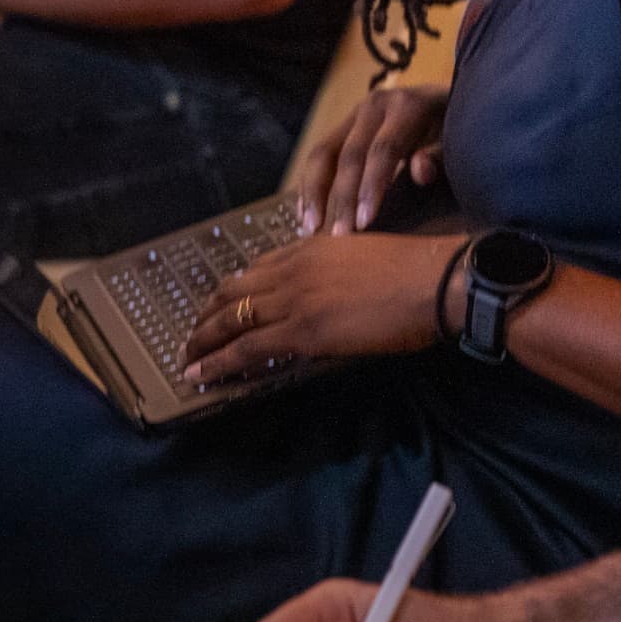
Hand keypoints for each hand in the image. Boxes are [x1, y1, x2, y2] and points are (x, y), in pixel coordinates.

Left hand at [180, 232, 463, 386]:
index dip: (232, 290)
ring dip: (202, 340)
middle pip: (233, 290)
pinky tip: (201, 374)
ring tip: (186, 357)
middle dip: (206, 315)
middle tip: (190, 335)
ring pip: (230, 319)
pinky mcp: (302, 330)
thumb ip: (339, 272)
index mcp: (312, 247)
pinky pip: (247, 348)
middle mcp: (294, 268)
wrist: (434, 281)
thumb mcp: (368, 259)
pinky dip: (218, 362)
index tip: (219, 305)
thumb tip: (331, 295)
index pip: (257, 268)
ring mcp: (295, 298)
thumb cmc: (418, 272)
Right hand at [295, 84, 450, 232]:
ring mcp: (356, 114)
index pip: (384, 150)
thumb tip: (420, 169)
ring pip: (323, 153)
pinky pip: (320, 156)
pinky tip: (305, 215)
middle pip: (349, 154)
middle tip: (338, 236)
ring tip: (309, 229)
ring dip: (313, 193)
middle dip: (342, 198)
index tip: (364, 224)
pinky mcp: (344, 127)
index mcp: (407, 105)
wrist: (446, 100)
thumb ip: (441, 155)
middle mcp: (375, 105)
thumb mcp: (458, 139)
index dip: (372, 187)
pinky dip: (309, 186)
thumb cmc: (457, 128)